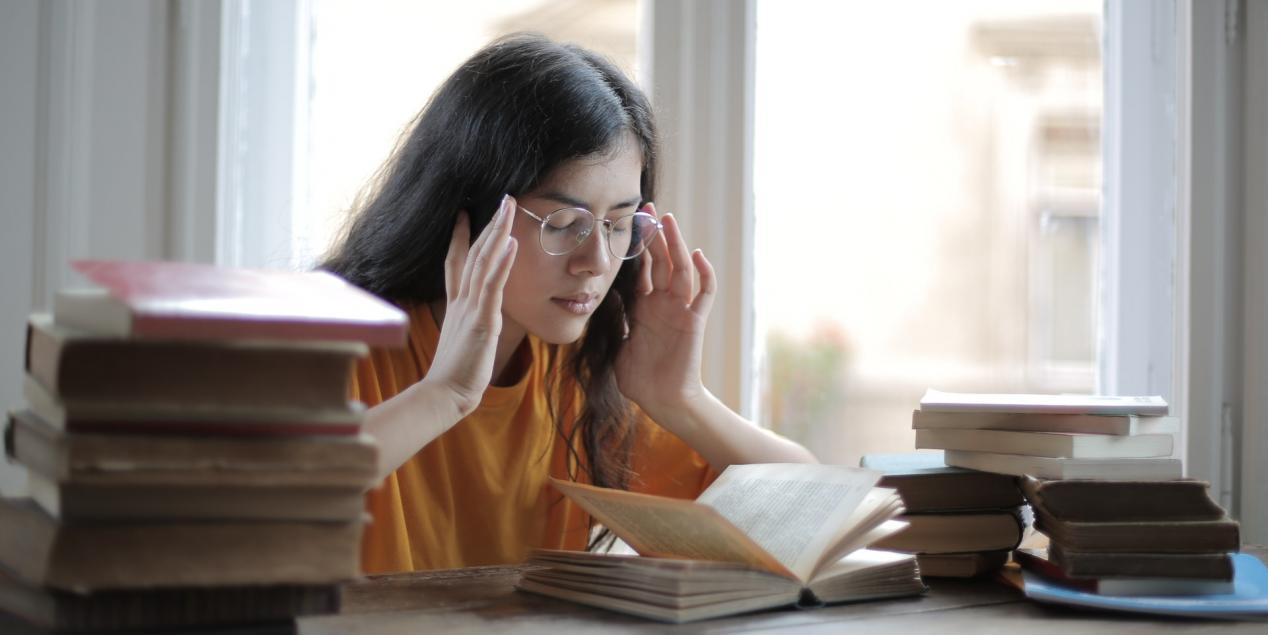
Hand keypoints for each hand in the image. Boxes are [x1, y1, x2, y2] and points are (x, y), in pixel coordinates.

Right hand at [423, 195, 517, 417]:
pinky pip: (492, 287)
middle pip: (474, 253)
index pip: (456, 262)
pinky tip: (511, 243)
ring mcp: (471, 308)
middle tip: (502, 198)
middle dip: (489, 224)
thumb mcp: (462, 340)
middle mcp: (462, 300)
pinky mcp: (482, 321)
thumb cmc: (456, 374)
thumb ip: (467, 324)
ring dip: (497, 232)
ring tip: (509, 208)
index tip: (464, 214)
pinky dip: (502, 263)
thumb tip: (475, 321)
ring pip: (484, 262)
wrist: (444, 394)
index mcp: (457, 304)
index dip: (460, 237)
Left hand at [614, 205, 716, 420]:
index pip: (640, 268)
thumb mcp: (615, 343)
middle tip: (647, 207)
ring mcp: (680, 310)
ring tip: (668, 220)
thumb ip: (610, 320)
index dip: (636, 246)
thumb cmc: (639, 377)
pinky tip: (697, 255)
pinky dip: (704, 274)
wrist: (661, 401)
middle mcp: (663, 303)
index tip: (626, 222)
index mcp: (643, 306)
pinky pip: (704, 294)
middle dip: (655, 234)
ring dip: (676, 244)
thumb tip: (591, 298)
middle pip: (661, 260)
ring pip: (681, 269)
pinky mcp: (694, 322)